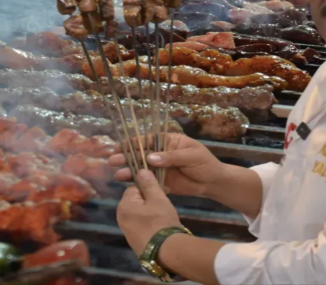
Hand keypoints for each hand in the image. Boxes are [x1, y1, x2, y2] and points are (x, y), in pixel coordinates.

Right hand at [109, 133, 227, 196]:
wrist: (213, 182)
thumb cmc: (205, 163)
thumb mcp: (191, 155)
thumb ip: (171, 157)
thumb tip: (150, 158)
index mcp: (167, 142)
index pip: (147, 140)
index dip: (133, 143)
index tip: (121, 147)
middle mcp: (160, 154)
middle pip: (140, 154)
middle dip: (126, 157)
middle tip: (113, 161)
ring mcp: (159, 168)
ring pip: (140, 168)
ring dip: (128, 171)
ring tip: (117, 175)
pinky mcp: (160, 182)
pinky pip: (146, 181)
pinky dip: (137, 183)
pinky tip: (127, 185)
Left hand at [116, 169, 182, 254]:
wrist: (166, 252)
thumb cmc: (161, 222)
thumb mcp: (158, 198)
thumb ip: (149, 184)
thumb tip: (141, 170)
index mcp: (123, 205)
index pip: (134, 187)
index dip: (148, 187)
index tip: (161, 190)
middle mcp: (120, 217)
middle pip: (135, 200)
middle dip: (149, 200)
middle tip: (163, 204)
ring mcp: (126, 230)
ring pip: (138, 213)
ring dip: (149, 212)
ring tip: (163, 216)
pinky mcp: (133, 241)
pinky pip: (140, 225)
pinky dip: (149, 223)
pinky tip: (159, 227)